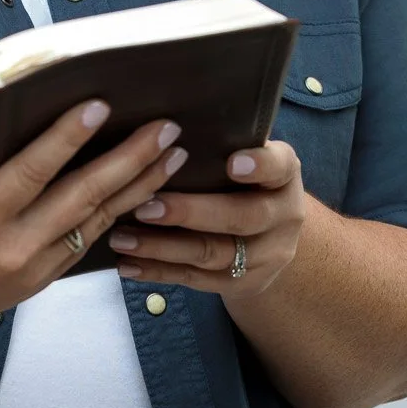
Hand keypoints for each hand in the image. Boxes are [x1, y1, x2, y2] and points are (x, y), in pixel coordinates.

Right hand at [0, 101, 187, 347]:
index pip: (31, 174)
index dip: (66, 139)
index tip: (99, 107)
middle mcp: (10, 249)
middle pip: (82, 199)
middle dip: (129, 162)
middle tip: (166, 129)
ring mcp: (28, 270)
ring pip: (94, 224)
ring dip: (137, 188)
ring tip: (173, 156)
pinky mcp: (35, 281)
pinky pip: (84, 245)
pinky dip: (117, 217)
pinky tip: (142, 194)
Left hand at [107, 140, 304, 298]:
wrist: (274, 239)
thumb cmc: (247, 183)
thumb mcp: (250, 160)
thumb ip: (224, 144)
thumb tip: (163, 123)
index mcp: (284, 176)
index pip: (278, 167)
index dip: (259, 166)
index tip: (232, 162)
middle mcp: (284, 217)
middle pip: (242, 217)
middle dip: (191, 213)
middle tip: (146, 206)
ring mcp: (267, 256)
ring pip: (213, 254)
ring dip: (162, 247)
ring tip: (121, 238)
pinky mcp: (243, 284)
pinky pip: (197, 280)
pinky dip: (159, 272)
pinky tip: (128, 264)